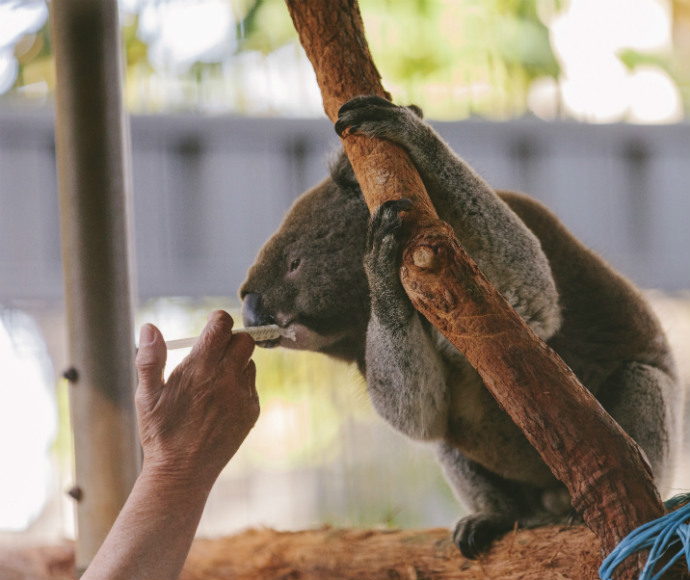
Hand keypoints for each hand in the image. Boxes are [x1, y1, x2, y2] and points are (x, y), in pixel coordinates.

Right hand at [134, 310, 259, 487]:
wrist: (182, 473)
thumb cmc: (160, 432)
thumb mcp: (146, 396)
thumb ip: (150, 358)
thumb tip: (150, 327)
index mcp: (201, 368)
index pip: (222, 325)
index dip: (217, 320)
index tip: (211, 324)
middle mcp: (227, 378)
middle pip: (244, 339)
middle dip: (230, 339)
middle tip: (214, 351)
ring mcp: (243, 395)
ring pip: (249, 362)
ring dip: (235, 363)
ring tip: (213, 380)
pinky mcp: (252, 411)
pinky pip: (251, 385)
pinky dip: (239, 385)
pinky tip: (220, 401)